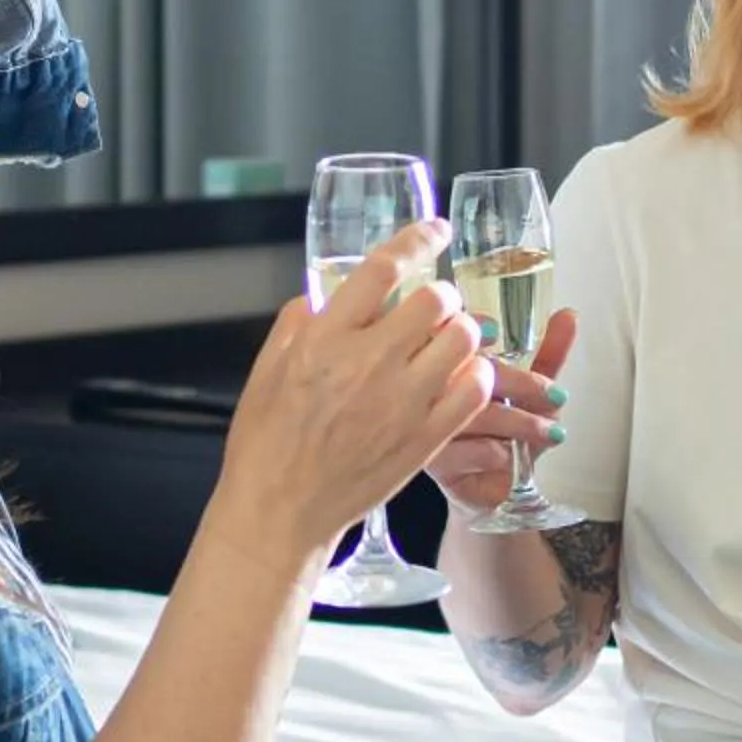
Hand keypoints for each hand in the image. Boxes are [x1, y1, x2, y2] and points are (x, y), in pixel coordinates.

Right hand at [219, 220, 494, 561]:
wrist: (278, 510)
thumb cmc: (266, 443)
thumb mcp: (266, 369)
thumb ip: (299, 323)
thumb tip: (326, 296)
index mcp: (325, 339)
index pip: (383, 268)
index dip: (417, 239)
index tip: (434, 231)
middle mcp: (368, 363)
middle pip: (435, 300)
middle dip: (439, 295)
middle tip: (433, 306)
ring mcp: (402, 402)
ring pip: (462, 339)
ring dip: (460, 331)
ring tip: (446, 342)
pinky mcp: (424, 438)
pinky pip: (473, 390)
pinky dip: (476, 374)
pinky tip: (461, 376)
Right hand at [425, 308, 574, 517]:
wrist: (494, 488)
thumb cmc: (506, 433)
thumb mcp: (532, 391)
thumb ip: (547, 354)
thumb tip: (568, 315)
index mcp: (450, 363)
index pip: (452, 331)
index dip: (476, 328)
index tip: (502, 333)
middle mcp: (432, 390)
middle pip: (469, 373)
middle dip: (520, 384)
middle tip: (554, 397)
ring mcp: (427, 425)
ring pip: (473, 413)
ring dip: (519, 422)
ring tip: (548, 432)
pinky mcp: (433, 460)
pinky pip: (467, 450)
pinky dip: (498, 452)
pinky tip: (512, 456)